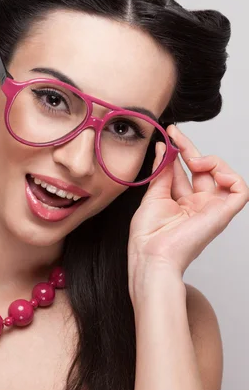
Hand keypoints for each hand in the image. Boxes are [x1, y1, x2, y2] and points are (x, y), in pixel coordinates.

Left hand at [128, 124, 248, 282]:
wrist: (151, 256)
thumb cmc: (148, 236)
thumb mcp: (152, 195)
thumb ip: (162, 172)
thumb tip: (166, 148)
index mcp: (182, 203)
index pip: (186, 170)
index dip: (180, 150)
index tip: (170, 134)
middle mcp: (198, 205)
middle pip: (204, 169)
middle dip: (190, 148)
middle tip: (175, 133)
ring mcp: (211, 209)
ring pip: (224, 176)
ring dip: (211, 160)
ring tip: (193, 160)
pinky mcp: (222, 215)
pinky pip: (240, 191)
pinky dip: (231, 176)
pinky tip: (213, 170)